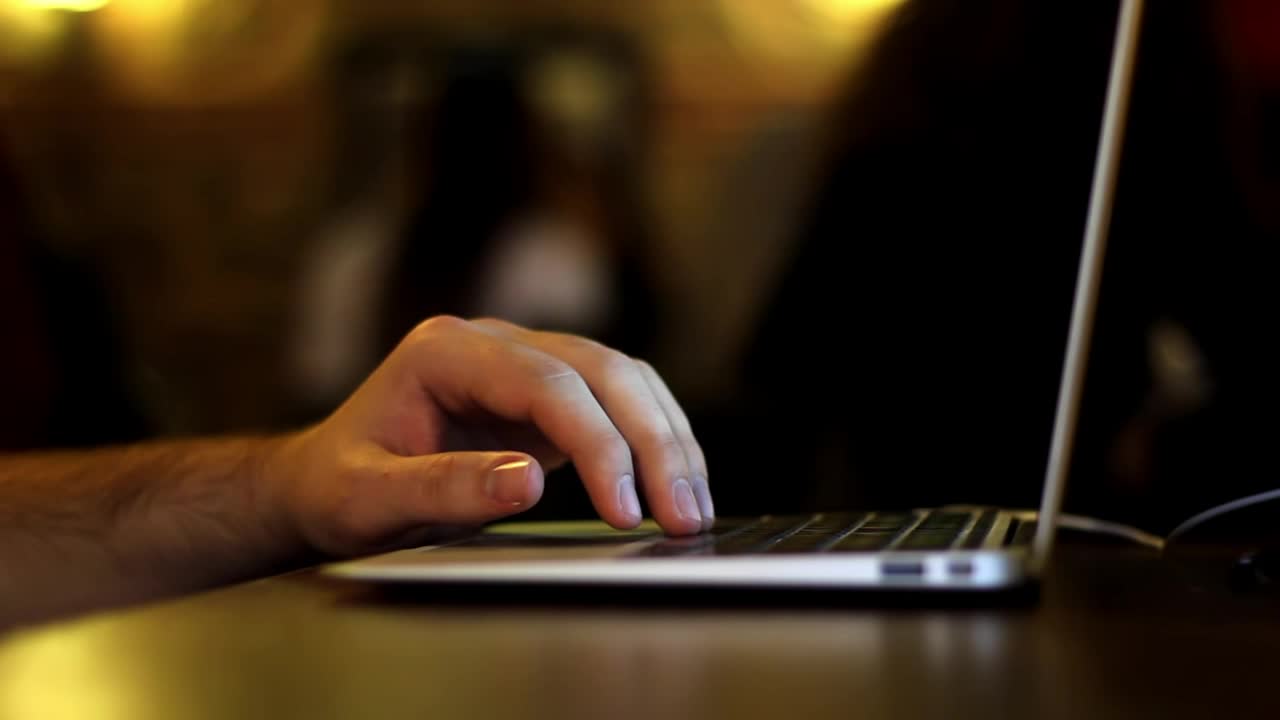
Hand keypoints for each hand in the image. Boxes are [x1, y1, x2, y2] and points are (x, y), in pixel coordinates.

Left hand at [271, 316, 712, 556]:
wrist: (324, 482)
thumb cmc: (339, 488)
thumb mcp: (368, 499)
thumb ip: (441, 487)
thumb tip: (528, 483)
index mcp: (445, 350)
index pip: (548, 382)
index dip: (596, 443)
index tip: (624, 509)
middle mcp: (494, 343)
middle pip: (602, 370)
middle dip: (652, 441)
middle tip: (682, 514)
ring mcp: (525, 362)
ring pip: (624, 380)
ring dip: (667, 440)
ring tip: (692, 507)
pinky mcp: (547, 395)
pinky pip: (618, 405)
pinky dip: (653, 441)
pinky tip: (675, 485)